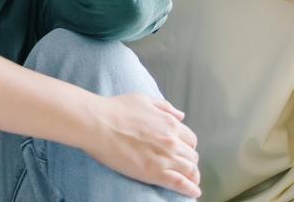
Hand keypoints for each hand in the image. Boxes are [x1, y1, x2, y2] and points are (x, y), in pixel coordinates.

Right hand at [81, 93, 201, 197]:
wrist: (98, 123)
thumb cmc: (116, 109)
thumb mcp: (144, 100)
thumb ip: (165, 107)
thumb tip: (181, 115)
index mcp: (170, 123)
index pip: (190, 140)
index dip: (188, 147)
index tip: (184, 152)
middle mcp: (172, 141)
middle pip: (191, 156)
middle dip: (190, 162)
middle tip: (185, 168)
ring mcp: (165, 158)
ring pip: (189, 170)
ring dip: (193, 176)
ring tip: (192, 182)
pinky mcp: (155, 173)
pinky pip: (179, 183)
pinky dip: (189, 189)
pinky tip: (194, 192)